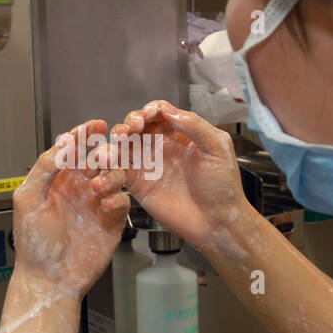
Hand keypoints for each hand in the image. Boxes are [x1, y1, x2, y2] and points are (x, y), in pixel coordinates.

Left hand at [13, 120, 128, 298]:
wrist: (50, 278)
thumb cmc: (33, 242)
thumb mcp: (28, 199)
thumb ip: (44, 169)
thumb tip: (63, 145)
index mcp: (57, 179)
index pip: (73, 149)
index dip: (84, 134)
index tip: (96, 124)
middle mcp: (79, 188)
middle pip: (99, 159)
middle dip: (105, 153)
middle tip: (104, 155)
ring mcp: (96, 204)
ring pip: (114, 177)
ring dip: (111, 176)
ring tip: (99, 187)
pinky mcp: (112, 221)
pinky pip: (123, 202)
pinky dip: (118, 200)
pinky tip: (107, 206)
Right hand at [111, 100, 245, 249]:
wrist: (216, 222)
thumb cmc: (223, 187)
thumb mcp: (218, 148)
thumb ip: (195, 126)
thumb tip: (170, 111)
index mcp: (183, 133)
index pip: (161, 112)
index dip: (150, 110)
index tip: (146, 115)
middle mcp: (164, 146)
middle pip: (139, 124)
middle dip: (131, 121)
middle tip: (131, 127)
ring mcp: (150, 164)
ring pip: (126, 143)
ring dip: (118, 136)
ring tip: (119, 138)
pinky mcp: (139, 183)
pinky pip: (120, 168)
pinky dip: (111, 161)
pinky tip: (110, 157)